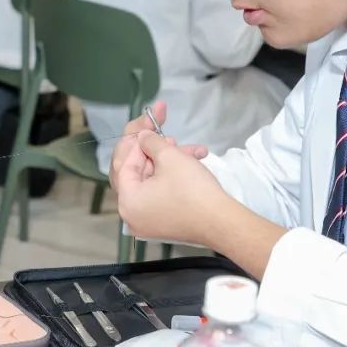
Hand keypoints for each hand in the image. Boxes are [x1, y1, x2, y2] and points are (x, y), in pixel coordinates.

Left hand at [112, 131, 228, 244]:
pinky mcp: (164, 220)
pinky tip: (193, 159)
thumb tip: (142, 137)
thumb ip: (150, 141)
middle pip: (136, 170)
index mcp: (127, 201)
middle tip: (167, 133)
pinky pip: (161, 190)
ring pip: (153, 178)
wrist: (223, 223)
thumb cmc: (193, 190)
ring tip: (191, 149)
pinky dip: (174, 174)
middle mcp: (132, 214)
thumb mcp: (169, 156)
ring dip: (170, 159)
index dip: (137, 140)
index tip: (149, 123)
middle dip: (154, 148)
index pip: (123, 162)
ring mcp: (148, 219)